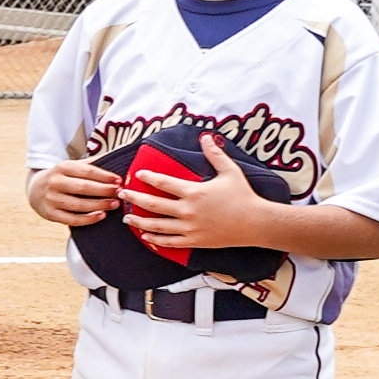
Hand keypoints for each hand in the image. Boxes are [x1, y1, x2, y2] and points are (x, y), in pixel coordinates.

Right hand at [28, 157, 118, 227]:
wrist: (34, 190)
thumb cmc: (62, 178)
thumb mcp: (71, 167)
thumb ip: (90, 164)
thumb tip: (114, 158)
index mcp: (61, 167)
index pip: (87, 171)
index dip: (105, 176)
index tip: (118, 180)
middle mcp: (54, 182)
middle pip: (83, 187)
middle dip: (104, 191)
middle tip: (119, 193)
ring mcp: (51, 199)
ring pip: (79, 204)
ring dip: (100, 205)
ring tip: (114, 204)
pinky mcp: (50, 213)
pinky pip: (72, 219)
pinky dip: (88, 219)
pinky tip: (101, 215)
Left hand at [117, 138, 279, 256]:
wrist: (257, 223)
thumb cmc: (244, 196)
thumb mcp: (230, 172)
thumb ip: (215, 154)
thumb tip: (206, 136)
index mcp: (194, 192)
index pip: (163, 183)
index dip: (148, 177)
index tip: (137, 174)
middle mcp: (188, 210)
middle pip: (153, 204)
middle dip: (134, 198)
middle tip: (122, 194)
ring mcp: (190, 228)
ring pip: (157, 226)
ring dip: (139, 221)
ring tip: (127, 217)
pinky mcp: (194, 241)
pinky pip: (169, 242)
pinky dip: (155, 240)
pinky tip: (145, 237)